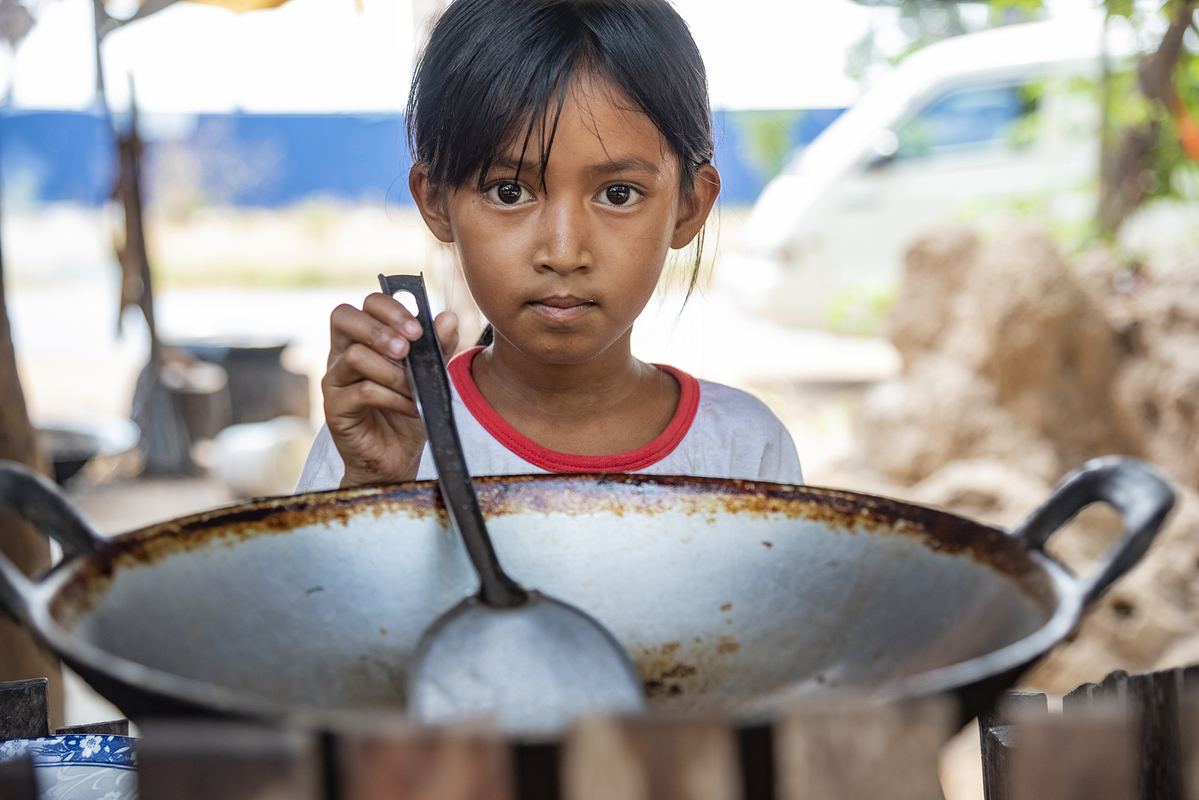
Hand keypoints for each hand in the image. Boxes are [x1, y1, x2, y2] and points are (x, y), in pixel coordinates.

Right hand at [322, 291, 459, 486]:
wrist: (397, 457)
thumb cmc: (407, 411)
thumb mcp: (429, 376)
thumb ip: (437, 348)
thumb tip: (448, 317)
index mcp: (363, 339)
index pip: (365, 305)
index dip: (389, 309)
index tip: (417, 329)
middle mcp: (342, 354)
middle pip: (343, 317)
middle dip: (381, 329)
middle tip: (408, 349)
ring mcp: (335, 380)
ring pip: (355, 356)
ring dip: (393, 371)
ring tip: (413, 389)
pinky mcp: (335, 408)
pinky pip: (361, 391)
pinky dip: (392, 397)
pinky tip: (409, 407)